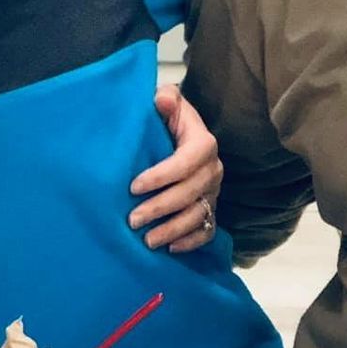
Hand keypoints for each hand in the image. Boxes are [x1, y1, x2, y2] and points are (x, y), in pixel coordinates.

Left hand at [129, 84, 222, 251]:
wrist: (179, 133)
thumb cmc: (168, 118)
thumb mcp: (167, 101)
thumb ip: (166, 99)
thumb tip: (162, 101)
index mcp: (203, 142)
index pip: (187, 161)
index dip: (162, 176)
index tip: (134, 186)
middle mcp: (213, 169)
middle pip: (192, 192)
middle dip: (161, 208)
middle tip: (132, 219)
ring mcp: (213, 192)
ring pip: (199, 215)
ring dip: (173, 230)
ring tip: (147, 240)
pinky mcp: (210, 208)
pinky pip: (207, 230)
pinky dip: (191, 242)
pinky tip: (171, 248)